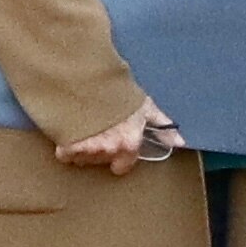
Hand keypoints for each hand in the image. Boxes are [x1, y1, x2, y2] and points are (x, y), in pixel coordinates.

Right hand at [56, 96, 176, 173]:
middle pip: (101, 161)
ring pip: (83, 159)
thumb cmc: (117, 92)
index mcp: (129, 143)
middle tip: (98, 130)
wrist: (87, 80)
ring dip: (82, 147)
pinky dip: (65, 146)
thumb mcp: (144, 106)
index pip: (123, 167)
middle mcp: (110, 150)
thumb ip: (162, 126)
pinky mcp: (68, 146)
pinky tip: (69, 131)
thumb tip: (179, 142)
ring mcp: (88, 149)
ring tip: (84, 127)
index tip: (115, 147)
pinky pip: (65, 155)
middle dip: (100, 149)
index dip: (118, 157)